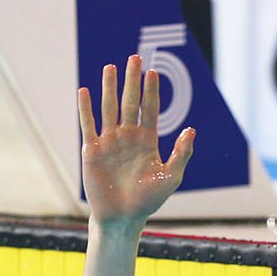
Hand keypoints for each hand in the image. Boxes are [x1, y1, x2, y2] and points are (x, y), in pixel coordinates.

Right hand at [78, 55, 194, 222]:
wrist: (123, 218)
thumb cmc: (148, 200)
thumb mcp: (171, 177)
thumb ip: (181, 153)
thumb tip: (191, 129)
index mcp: (147, 142)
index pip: (150, 110)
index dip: (151, 91)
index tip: (153, 71)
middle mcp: (128, 137)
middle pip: (130, 103)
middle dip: (133, 81)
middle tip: (135, 58)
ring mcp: (110, 142)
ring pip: (110, 109)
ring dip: (109, 88)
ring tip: (110, 67)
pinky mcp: (93, 151)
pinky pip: (89, 125)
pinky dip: (86, 109)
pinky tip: (85, 91)